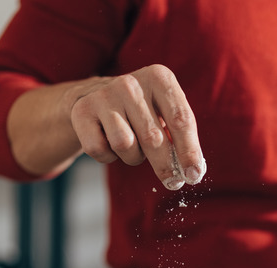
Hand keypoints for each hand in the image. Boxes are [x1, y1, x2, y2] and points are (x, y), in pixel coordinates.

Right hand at [69, 64, 205, 189]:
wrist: (94, 96)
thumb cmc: (142, 111)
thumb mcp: (165, 113)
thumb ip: (181, 137)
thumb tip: (193, 170)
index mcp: (159, 78)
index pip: (180, 120)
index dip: (189, 151)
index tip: (194, 175)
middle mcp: (131, 83)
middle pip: (154, 138)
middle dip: (166, 166)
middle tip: (172, 182)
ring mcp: (104, 95)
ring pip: (126, 146)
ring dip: (133, 157)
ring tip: (132, 146)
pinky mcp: (82, 111)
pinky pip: (101, 151)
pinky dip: (108, 157)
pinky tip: (108, 142)